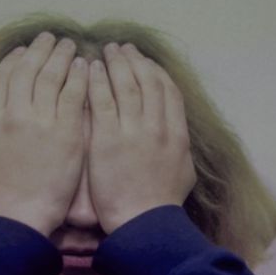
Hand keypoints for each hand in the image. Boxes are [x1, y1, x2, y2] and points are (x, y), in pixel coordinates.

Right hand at [0, 32, 87, 235]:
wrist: (20, 216)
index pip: (0, 78)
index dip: (11, 61)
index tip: (21, 52)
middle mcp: (14, 114)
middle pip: (27, 70)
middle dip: (39, 51)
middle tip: (50, 40)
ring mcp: (41, 121)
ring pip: (52, 77)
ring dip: (61, 57)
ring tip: (70, 46)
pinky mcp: (67, 132)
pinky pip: (74, 95)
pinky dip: (79, 78)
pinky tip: (85, 68)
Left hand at [87, 43, 196, 232]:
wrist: (144, 225)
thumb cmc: (161, 207)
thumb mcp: (185, 175)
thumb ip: (182, 152)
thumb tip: (180, 141)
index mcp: (178, 135)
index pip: (169, 91)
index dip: (156, 72)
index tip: (146, 62)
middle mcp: (158, 127)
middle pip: (148, 81)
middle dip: (135, 61)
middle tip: (122, 49)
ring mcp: (133, 132)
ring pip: (126, 85)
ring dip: (116, 64)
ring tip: (106, 52)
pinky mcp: (108, 140)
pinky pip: (103, 102)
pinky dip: (97, 82)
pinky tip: (91, 70)